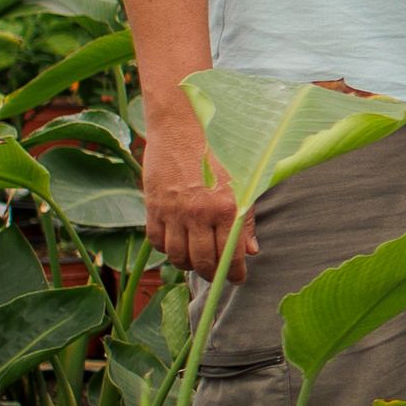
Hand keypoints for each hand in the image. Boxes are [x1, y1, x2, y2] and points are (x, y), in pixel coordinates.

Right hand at [142, 100, 253, 279]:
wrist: (181, 126)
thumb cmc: (217, 152)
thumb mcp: (240, 182)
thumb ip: (246, 218)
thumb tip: (252, 250)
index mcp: (226, 207)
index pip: (231, 254)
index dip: (236, 273)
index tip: (238, 279)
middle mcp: (199, 213)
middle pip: (203, 262)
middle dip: (212, 274)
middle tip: (217, 274)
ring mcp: (173, 212)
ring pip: (178, 256)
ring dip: (187, 264)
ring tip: (196, 261)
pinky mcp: (153, 206)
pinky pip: (157, 241)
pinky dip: (166, 249)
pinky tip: (176, 244)